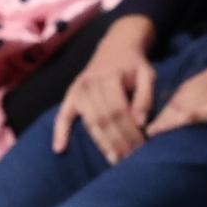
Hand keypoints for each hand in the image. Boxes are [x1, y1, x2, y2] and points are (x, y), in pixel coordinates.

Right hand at [51, 23, 158, 158]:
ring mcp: (78, 90)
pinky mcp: (70, 95)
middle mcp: (90, 84)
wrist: (115, 47)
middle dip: (117, 142)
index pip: (119, 111)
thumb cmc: (133, 65)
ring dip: (101, 144)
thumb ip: (146, 97)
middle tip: (130, 160)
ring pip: (90, 123)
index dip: (128, 132)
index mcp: (110, 77)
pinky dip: (60, 132)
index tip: (140, 148)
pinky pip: (62, 116)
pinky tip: (59, 149)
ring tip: (114, 160)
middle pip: (104, 120)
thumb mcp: (147, 74)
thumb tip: (140, 123)